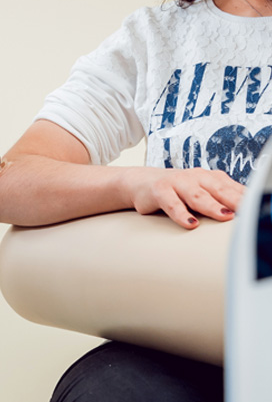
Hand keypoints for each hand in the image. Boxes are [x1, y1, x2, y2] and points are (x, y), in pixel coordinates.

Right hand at [125, 167, 244, 228]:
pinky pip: (172, 204)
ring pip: (198, 195)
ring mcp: (178, 182)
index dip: (249, 199)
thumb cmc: (177, 191)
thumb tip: (249, 215)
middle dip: (236, 201)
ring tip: (225, 215)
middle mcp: (197, 177)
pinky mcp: (160, 191)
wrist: (142, 182)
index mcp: (212, 178)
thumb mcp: (202, 193)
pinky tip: (190, 223)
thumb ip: (223, 200)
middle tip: (249, 212)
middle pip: (220, 190)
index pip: (235, 189)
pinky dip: (181, 214)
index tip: (261, 210)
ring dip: (212, 206)